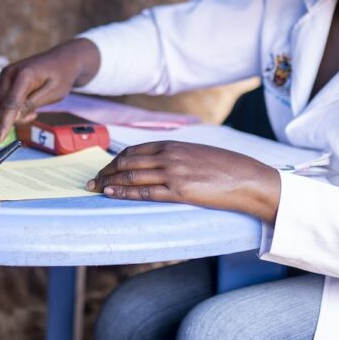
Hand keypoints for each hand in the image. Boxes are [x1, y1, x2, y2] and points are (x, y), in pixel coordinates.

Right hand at [0, 39, 100, 143]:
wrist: (62, 60)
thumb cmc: (61, 76)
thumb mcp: (53, 94)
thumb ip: (32, 104)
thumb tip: (14, 116)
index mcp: (24, 74)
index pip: (10, 104)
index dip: (4, 124)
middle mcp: (10, 72)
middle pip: (3, 107)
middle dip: (16, 117)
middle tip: (34, 114)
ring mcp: (5, 74)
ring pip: (1, 106)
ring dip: (14, 113)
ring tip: (32, 107)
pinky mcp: (4, 78)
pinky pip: (3, 100)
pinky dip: (13, 107)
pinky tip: (27, 102)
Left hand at [86, 141, 281, 223]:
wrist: (248, 179)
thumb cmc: (225, 167)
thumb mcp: (195, 153)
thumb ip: (174, 156)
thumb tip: (154, 164)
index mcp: (172, 145)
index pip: (133, 151)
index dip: (114, 161)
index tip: (103, 169)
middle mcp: (169, 156)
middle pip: (127, 163)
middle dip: (105, 173)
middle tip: (91, 182)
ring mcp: (173, 173)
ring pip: (131, 177)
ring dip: (109, 183)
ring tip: (95, 190)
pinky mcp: (180, 191)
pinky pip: (146, 193)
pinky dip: (125, 193)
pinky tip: (112, 194)